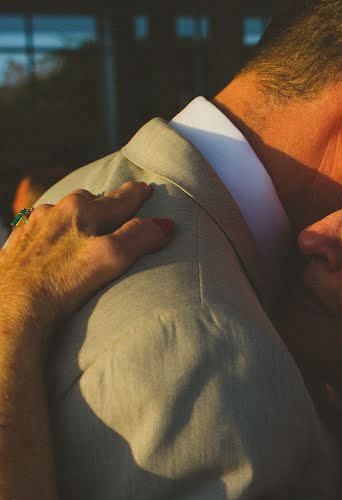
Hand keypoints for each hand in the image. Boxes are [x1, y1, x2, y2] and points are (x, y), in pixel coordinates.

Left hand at [0, 182, 171, 329]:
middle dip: (102, 203)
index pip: (117, 199)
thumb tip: (164, 225)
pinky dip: (53, 235)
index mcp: (79, 210)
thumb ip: (140, 237)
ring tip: (84, 229)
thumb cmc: (63, 282)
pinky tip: (54, 248)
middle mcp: (53, 213)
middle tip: (115, 209)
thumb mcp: (112, 258)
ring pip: (60, 214)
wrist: (13, 308)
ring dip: (75, 218)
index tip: (144, 188)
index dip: (134, 194)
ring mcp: (31, 229)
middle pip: (86, 200)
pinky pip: (40, 232)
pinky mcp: (16, 248)